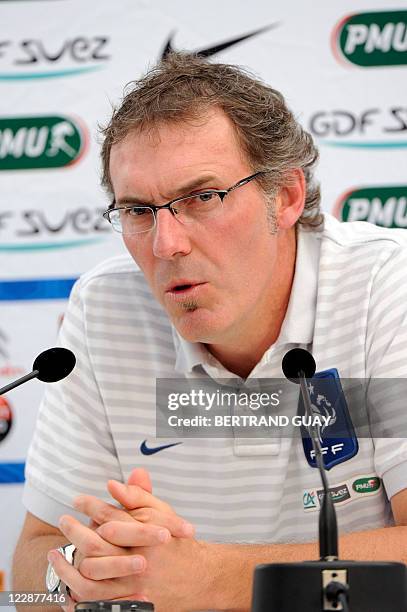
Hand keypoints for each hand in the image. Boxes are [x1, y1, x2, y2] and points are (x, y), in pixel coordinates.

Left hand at [48, 469, 204, 610]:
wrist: (200, 576)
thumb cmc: (177, 541)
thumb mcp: (163, 513)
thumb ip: (138, 497)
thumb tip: (113, 484)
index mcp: (145, 534)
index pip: (109, 516)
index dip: (90, 505)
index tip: (77, 500)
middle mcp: (138, 559)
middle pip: (96, 544)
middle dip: (74, 530)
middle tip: (64, 519)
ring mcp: (133, 583)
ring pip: (91, 575)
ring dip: (68, 563)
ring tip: (56, 551)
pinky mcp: (129, 601)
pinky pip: (96, 600)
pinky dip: (77, 591)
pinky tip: (68, 579)